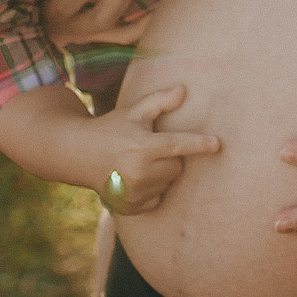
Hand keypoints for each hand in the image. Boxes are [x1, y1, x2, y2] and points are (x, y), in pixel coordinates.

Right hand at [95, 81, 220, 213]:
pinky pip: (158, 199)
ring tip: (138, 163)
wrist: (79, 154)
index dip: (198, 144)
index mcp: (142, 146)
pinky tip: (135, 179)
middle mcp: (139, 172)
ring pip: (168, 183)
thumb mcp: (134, 111)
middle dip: (170, 158)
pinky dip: (152, 190)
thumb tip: (183, 89)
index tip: (217, 144)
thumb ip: (159, 100)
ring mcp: (134, 193)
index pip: (177, 145)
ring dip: (161, 174)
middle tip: (150, 149)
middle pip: (177, 167)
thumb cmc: (112, 128)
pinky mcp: (131, 207)